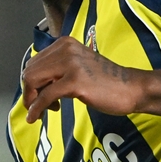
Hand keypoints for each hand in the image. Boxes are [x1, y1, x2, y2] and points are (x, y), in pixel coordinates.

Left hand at [21, 36, 144, 121]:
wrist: (131, 88)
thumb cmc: (105, 81)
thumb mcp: (76, 66)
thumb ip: (57, 68)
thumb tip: (32, 83)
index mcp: (64, 43)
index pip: (33, 62)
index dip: (30, 82)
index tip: (38, 96)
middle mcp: (65, 49)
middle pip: (29, 72)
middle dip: (29, 92)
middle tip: (38, 106)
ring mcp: (70, 64)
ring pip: (33, 82)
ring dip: (32, 100)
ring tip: (43, 111)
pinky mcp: (75, 81)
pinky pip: (45, 96)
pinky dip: (37, 109)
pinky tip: (36, 117)